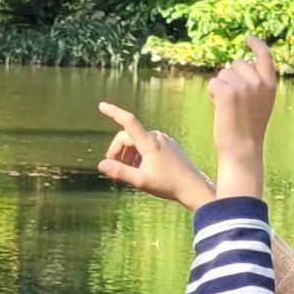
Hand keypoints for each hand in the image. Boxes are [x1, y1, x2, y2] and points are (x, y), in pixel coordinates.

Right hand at [96, 103, 215, 208]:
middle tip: (114, 169)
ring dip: (129, 155)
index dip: (114, 112)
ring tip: (131, 173)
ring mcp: (163, 140)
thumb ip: (120, 172)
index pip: (128, 122)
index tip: (101, 106)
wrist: (193, 187)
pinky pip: (147, 145)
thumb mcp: (141, 181)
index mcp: (149, 142)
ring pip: (137, 142)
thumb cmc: (168, 184)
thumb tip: (101, 165)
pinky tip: (142, 170)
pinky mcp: (168, 145)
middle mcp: (156, 137)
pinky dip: (139, 155)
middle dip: (118, 151)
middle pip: (128, 137)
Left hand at [207, 37, 277, 196]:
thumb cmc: (248, 129)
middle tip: (234, 102)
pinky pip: (214, 82)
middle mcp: (259, 82)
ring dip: (221, 87)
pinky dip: (212, 93)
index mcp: (270, 85)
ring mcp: (244, 86)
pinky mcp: (228, 91)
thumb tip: (239, 65)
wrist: (242, 149)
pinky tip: (219, 108)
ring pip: (223, 73)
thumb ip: (255, 84)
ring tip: (228, 108)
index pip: (265, 56)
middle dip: (230, 77)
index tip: (247, 38)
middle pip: (236, 64)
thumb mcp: (259, 103)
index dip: (256, 44)